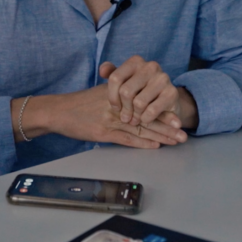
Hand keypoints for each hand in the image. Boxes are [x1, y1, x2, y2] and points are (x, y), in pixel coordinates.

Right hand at [17, 85, 185, 147]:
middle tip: (184, 132)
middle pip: (148, 116)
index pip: (146, 102)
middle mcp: (118, 106)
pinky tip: (155, 146)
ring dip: (161, 136)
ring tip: (177, 141)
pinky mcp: (103, 132)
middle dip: (168, 125)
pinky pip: (126, 138)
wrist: (58, 111)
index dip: (163, 111)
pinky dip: (141, 142)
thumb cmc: (78, 105)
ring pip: (141, 128)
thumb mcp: (100, 95)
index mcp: (119, 95)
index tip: (178, 117)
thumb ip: (118, 98)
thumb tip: (134, 105)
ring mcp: (111, 119)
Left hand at [101, 56, 196, 131]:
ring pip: (138, 102)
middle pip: (126, 92)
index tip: (115, 107)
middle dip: (124, 109)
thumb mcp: (125, 81)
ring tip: (135, 120)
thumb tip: (102, 70)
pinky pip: (151, 110)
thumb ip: (112, 74)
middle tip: (126, 117)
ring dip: (135, 116)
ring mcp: (163, 78)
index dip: (112, 97)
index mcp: (136, 61)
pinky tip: (145, 119)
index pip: (115, 79)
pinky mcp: (172, 93)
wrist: (168, 100)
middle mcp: (150, 66)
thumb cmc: (141, 90)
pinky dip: (146, 118)